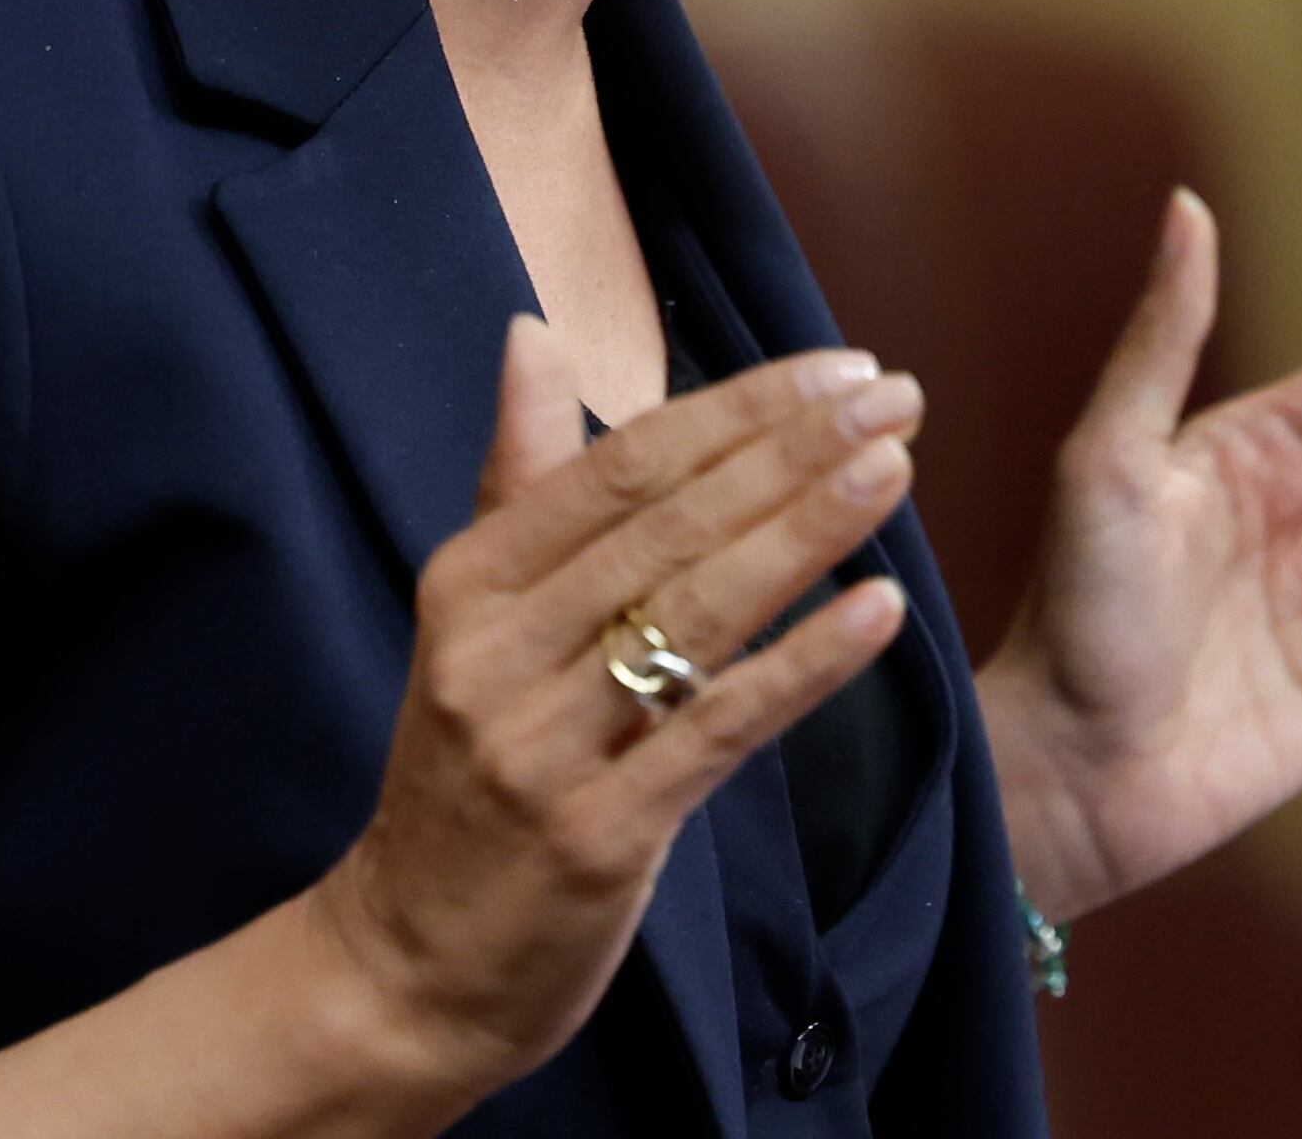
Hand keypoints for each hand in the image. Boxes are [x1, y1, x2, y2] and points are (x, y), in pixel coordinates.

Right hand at [309, 320, 920, 1116]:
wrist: (405, 967)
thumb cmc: (462, 774)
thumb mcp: (469, 619)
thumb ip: (518, 477)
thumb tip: (531, 333)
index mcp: (468, 583)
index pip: (622, 466)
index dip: (738, 409)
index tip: (839, 369)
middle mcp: (495, 654)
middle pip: (667, 526)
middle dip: (791, 451)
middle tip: (895, 396)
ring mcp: (543, 747)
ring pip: (695, 614)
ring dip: (806, 531)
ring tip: (896, 468)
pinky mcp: (598, 836)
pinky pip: (717, 729)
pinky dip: (804, 665)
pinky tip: (881, 611)